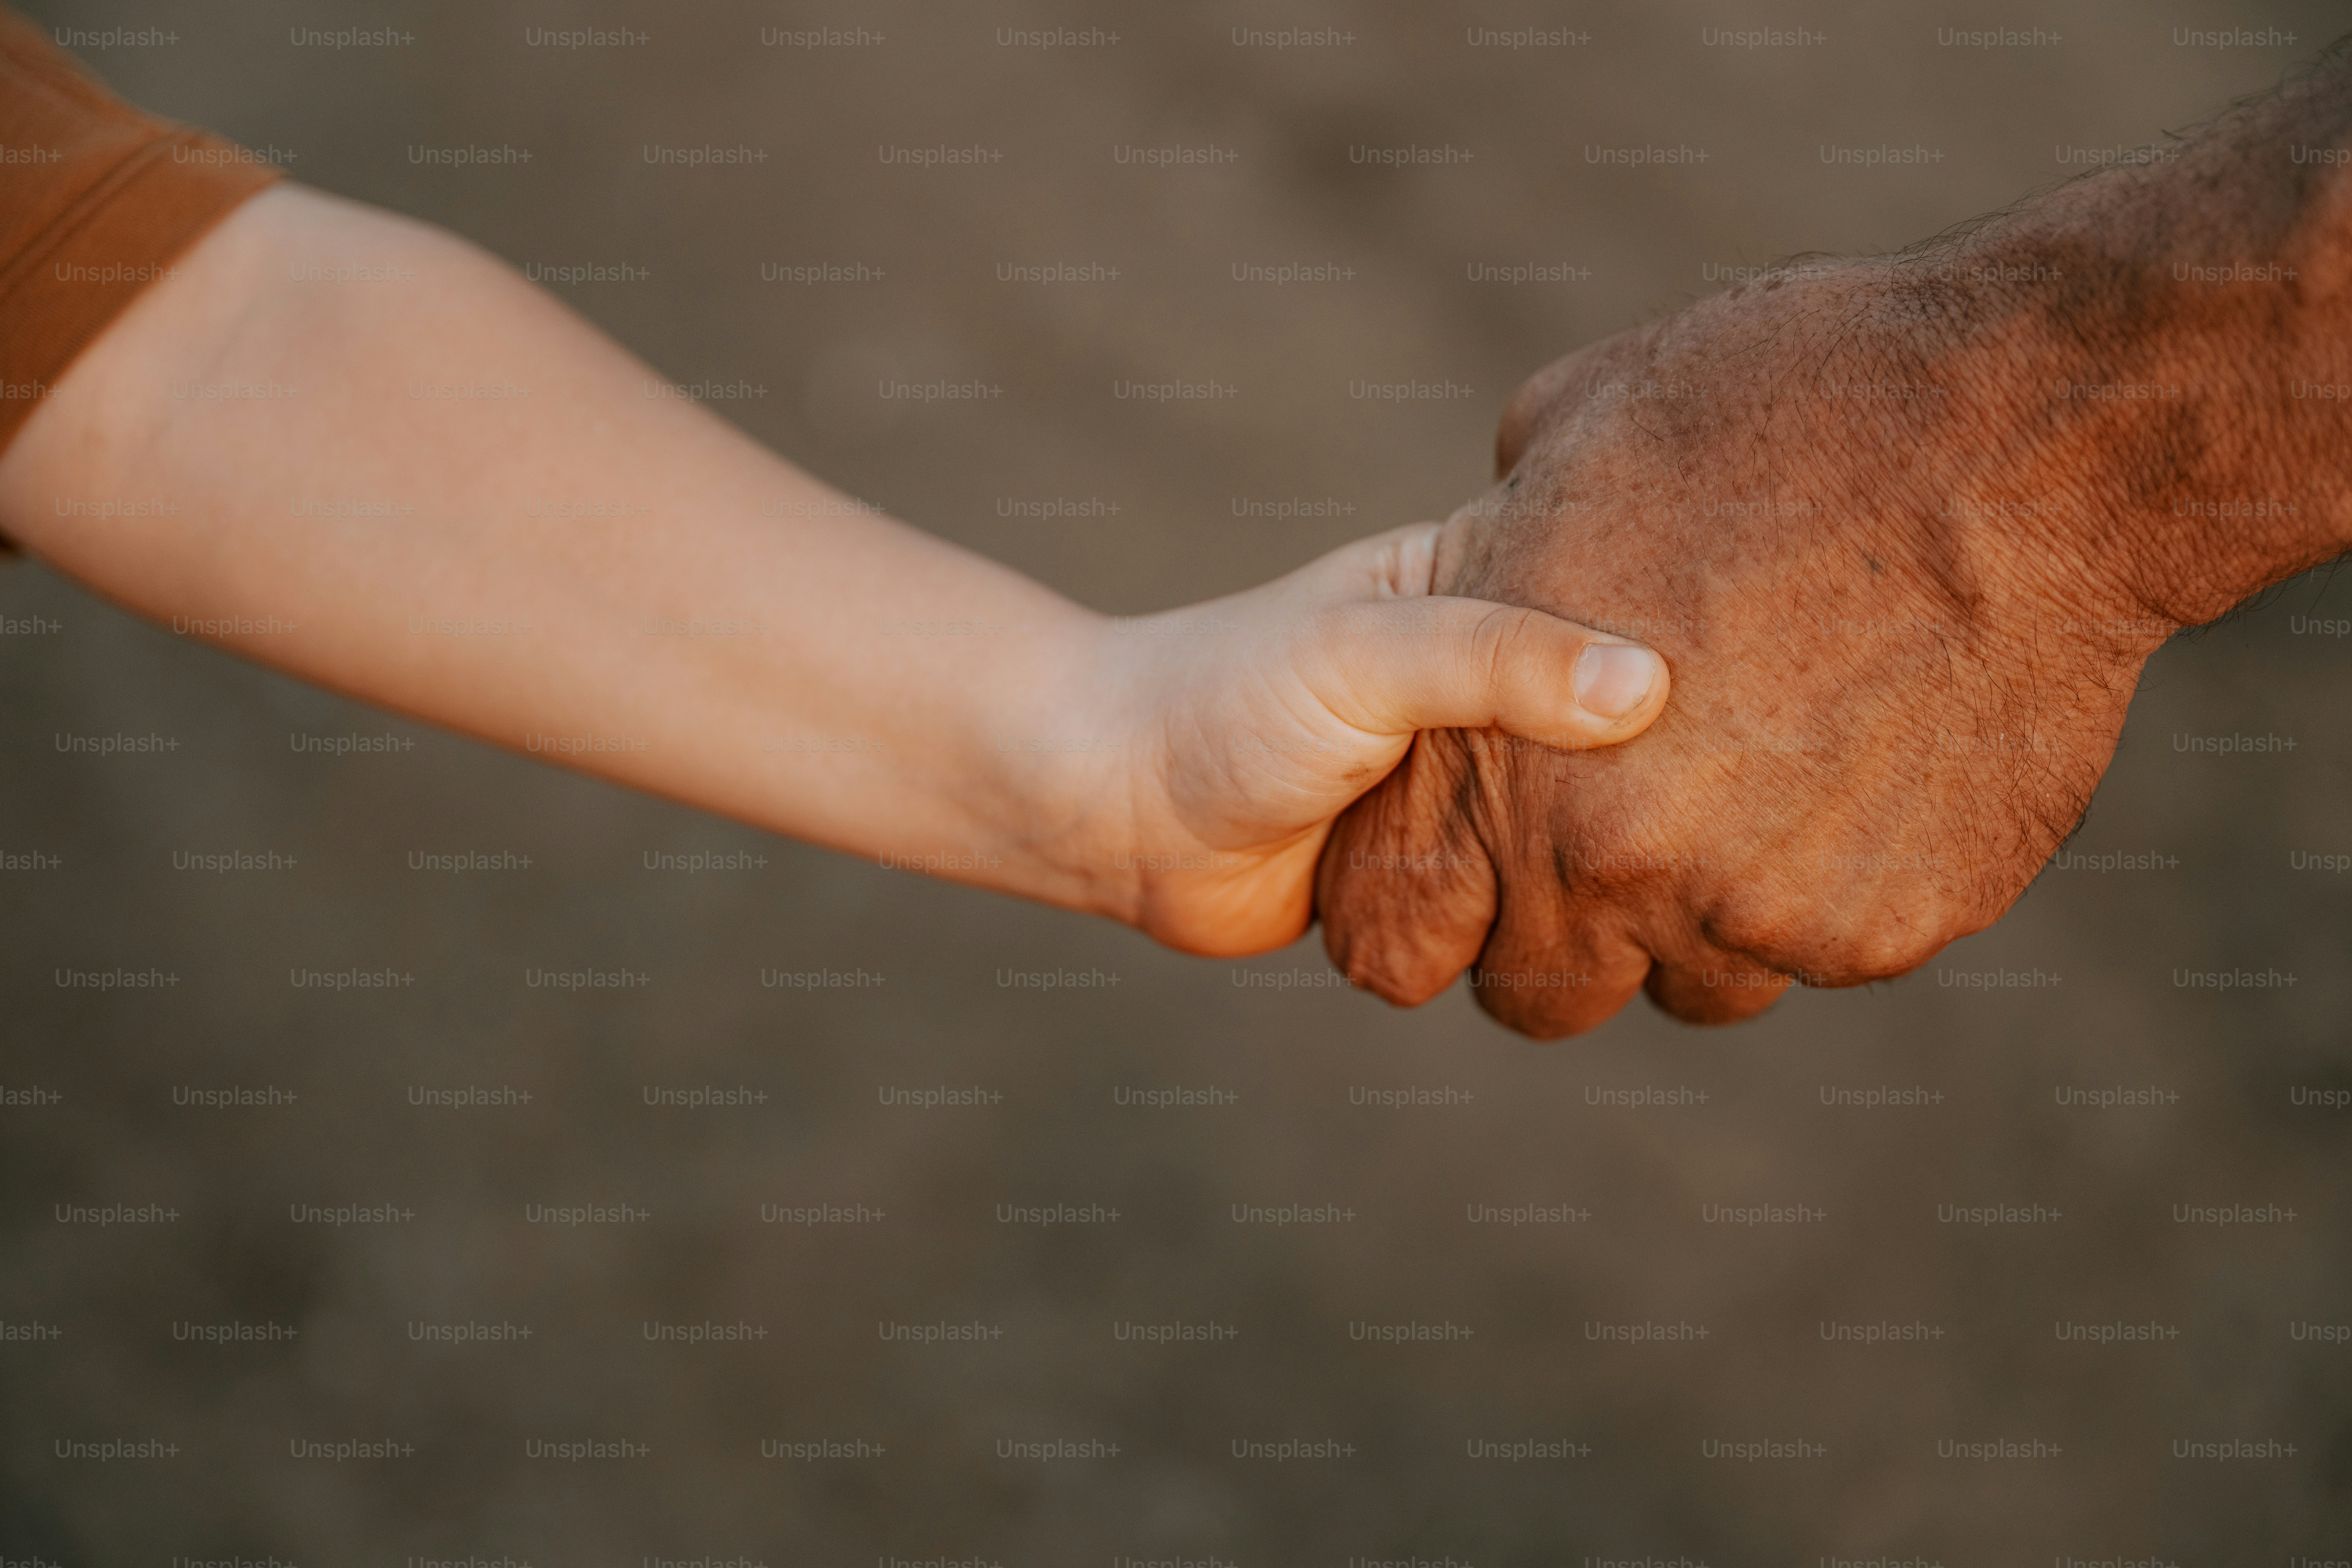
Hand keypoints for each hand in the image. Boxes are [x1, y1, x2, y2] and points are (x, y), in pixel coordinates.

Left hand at [1070, 522, 1668, 956]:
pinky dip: (1511, 939)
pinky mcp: (1447, 880)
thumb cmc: (1223, 697)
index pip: (1637, 628)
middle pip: (1626, 760)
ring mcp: (1477, 794)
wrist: (1113, 807)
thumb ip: (1496, 658)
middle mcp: (1497, 695)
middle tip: (1636, 836)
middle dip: (1629, 808)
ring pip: (1581, 859)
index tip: (1733, 719)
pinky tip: (1491, 926)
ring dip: (1564, 889)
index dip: (1687, 673)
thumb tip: (1644, 687)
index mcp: (1494, 597)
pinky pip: (1520, 928)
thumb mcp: (1362, 651)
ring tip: (1523, 875)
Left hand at [1315, 264, 2156, 1035]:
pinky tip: (1868, 777)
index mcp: (1497, 757)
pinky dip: (1834, 888)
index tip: (1470, 883)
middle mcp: (1604, 859)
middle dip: (1565, 941)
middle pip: (1541, 994)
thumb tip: (1483, 562)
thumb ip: (1500, 552)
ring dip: (1706, 920)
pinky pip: (1821, 954)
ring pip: (1697, 984)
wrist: (2010, 447)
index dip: (1430, 914)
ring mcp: (1743, 907)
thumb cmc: (1785, 406)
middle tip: (1626, 852)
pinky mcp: (1871, 930)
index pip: (1393, 938)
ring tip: (1761, 798)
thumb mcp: (1568, 441)